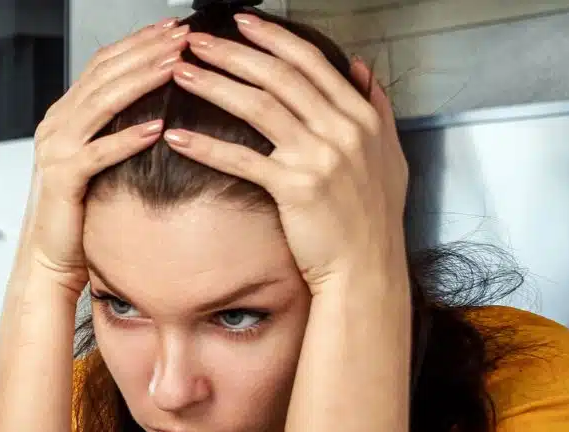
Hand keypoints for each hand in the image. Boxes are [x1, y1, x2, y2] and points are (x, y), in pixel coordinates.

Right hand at [21, 19, 188, 293]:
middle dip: (145, 51)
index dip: (138, 43)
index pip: (103, 65)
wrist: (48, 258)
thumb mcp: (95, 160)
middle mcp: (56, 125)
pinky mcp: (62, 180)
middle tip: (181, 37)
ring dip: (141, 81)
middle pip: (104, 75)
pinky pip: (98, 153)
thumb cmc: (77, 214)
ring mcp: (55, 150)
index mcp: (64, 116)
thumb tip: (150, 105)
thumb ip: (111, 130)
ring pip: (101, 104)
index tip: (173, 30)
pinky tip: (156, 127)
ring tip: (175, 66)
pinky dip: (127, 138)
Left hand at [163, 13, 408, 293]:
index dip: (273, 38)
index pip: (311, 62)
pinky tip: (178, 135)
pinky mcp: (295, 188)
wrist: (367, 270)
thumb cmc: (372, 220)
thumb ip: (376, 107)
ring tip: (182, 73)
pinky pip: (242, 159)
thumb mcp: (389, 155)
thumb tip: (359, 69)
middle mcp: (342, 130)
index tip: (242, 23)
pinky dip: (207, 145)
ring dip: (215, 85)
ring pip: (258, 107)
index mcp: (361, 116)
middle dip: (233, 53)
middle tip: (197, 40)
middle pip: (278, 76)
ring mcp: (319, 158)